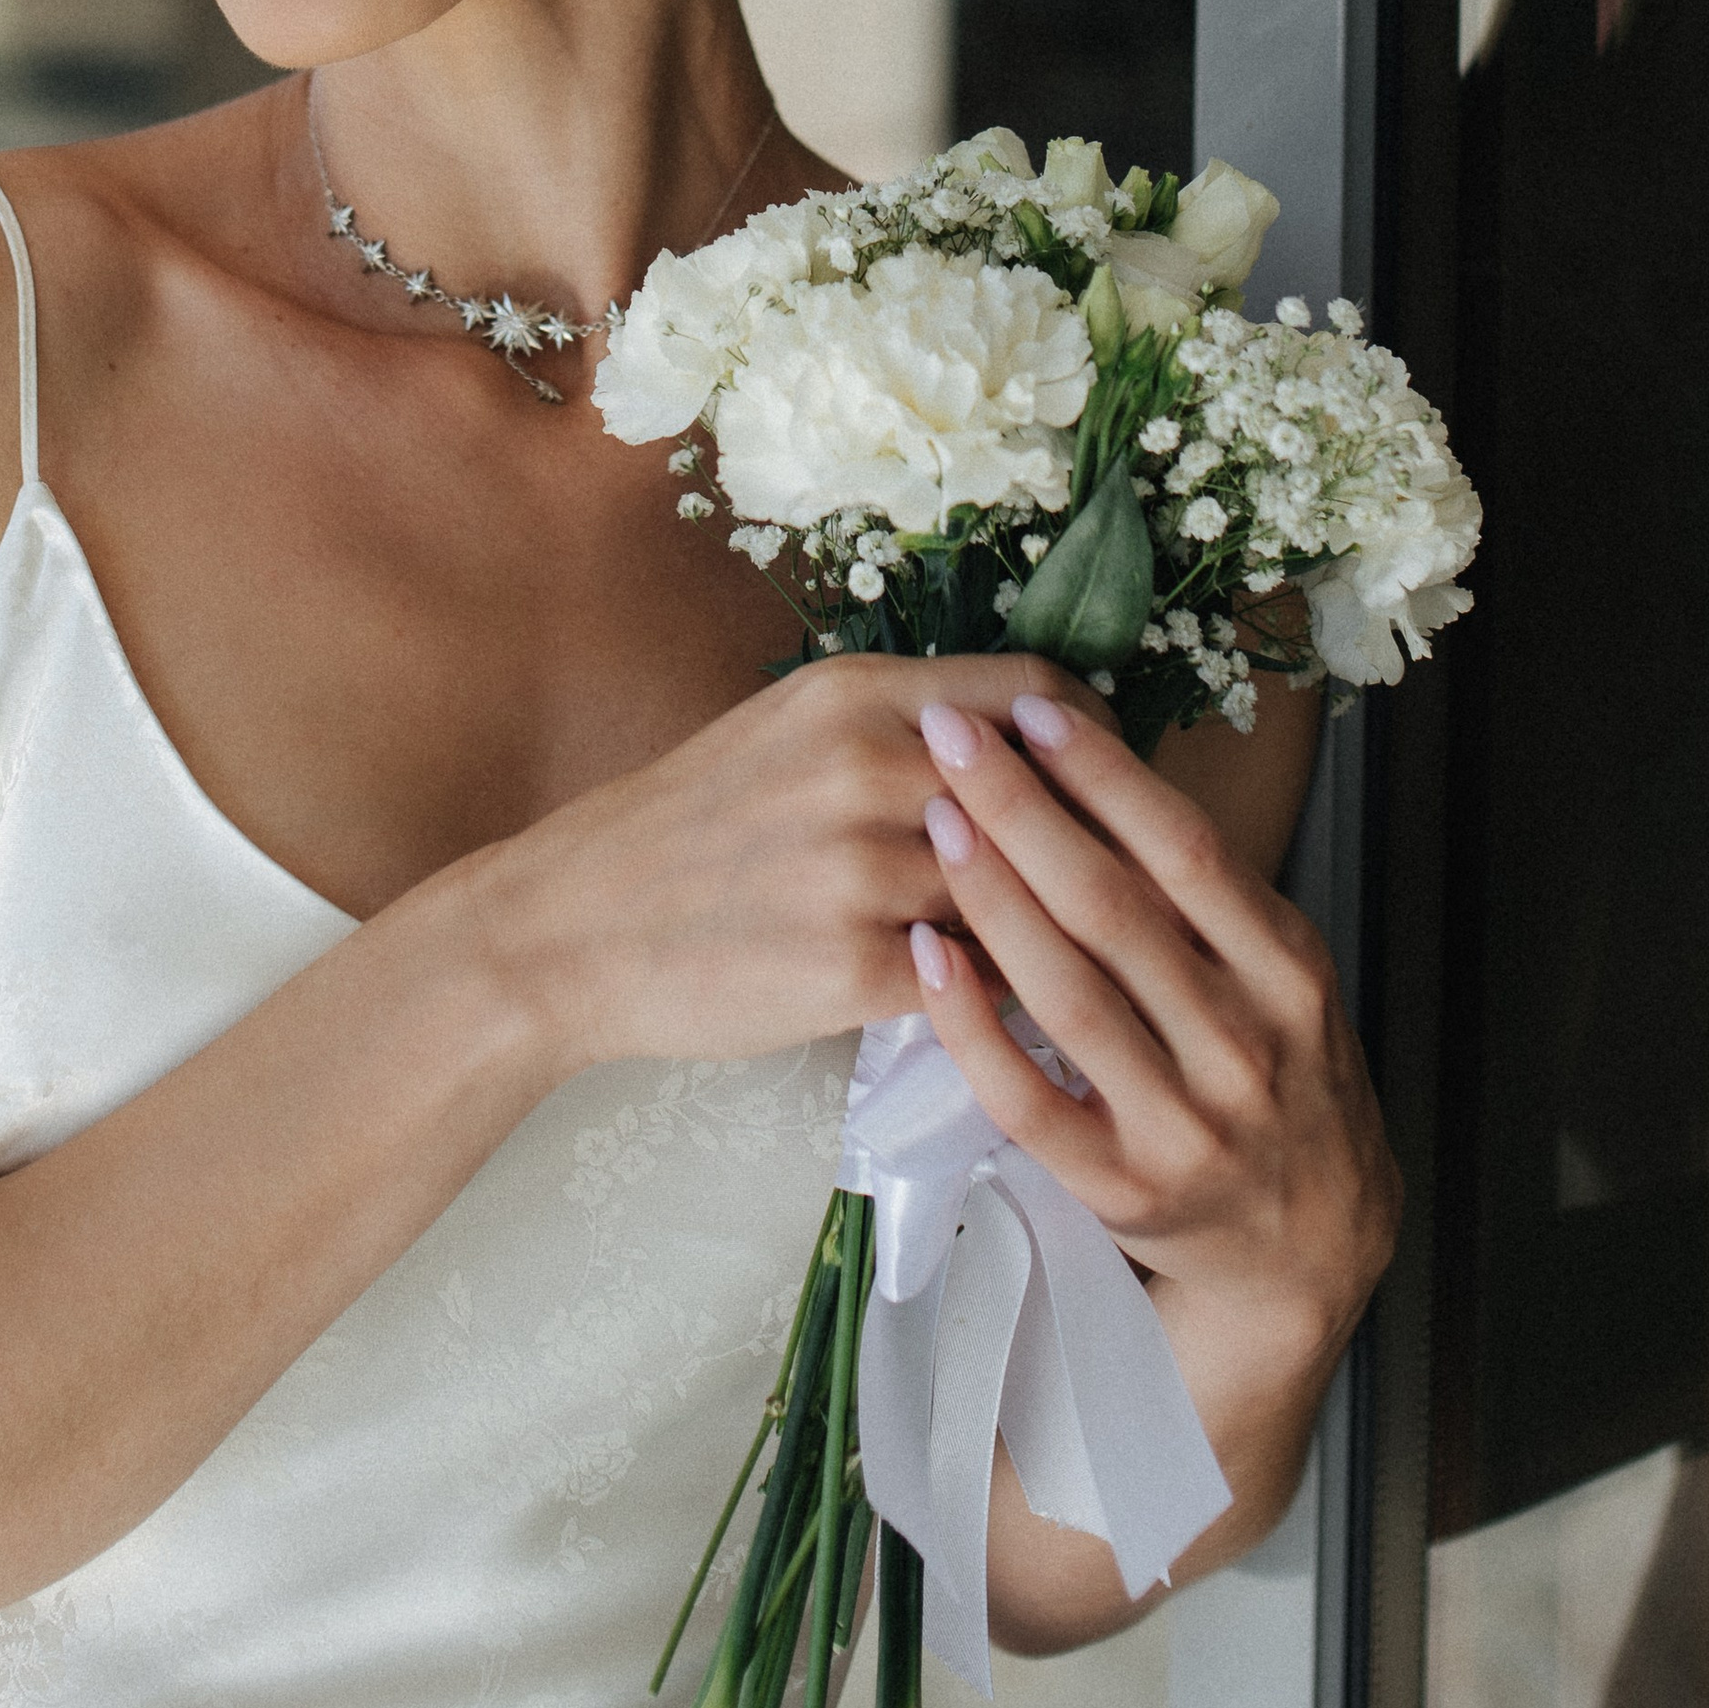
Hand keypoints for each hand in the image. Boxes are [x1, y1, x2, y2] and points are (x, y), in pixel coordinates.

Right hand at [467, 650, 1117, 1076]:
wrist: (570, 926)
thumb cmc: (688, 828)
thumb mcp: (789, 732)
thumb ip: (904, 727)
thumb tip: (1031, 742)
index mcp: (855, 694)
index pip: (1037, 694)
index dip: (1095, 741)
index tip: (1113, 783)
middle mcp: (865, 766)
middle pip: (1050, 796)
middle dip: (1100, 846)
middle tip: (1138, 883)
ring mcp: (858, 869)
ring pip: (1021, 896)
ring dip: (1057, 932)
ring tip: (1094, 958)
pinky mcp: (848, 968)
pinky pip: (976, 984)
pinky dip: (1002, 999)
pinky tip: (1016, 1013)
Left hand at [906, 690, 1396, 1517]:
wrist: (1305, 1248)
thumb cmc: (1273, 1077)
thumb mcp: (1275, 977)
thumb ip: (1203, 893)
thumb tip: (1092, 761)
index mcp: (1286, 970)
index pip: (1188, 851)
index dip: (1108, 775)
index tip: (1033, 706)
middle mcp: (1245, 1043)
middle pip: (1118, 908)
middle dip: (1026, 810)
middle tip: (949, 734)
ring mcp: (1184, 1123)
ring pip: (1072, 994)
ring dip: (994, 899)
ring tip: (931, 818)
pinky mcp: (1122, 1188)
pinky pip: (1030, 1100)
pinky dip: (975, 1027)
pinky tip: (928, 958)